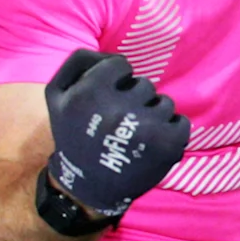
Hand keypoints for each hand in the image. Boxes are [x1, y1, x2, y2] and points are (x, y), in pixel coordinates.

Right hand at [41, 49, 191, 221]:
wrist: (88, 187)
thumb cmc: (74, 136)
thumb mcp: (57, 95)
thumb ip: (78, 62)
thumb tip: (112, 53)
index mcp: (89, 93)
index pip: (121, 65)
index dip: (115, 81)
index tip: (107, 99)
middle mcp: (119, 109)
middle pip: (144, 84)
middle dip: (134, 100)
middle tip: (118, 123)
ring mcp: (148, 128)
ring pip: (164, 103)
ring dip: (152, 115)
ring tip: (133, 136)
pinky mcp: (169, 145)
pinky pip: (181, 121)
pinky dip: (170, 131)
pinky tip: (149, 145)